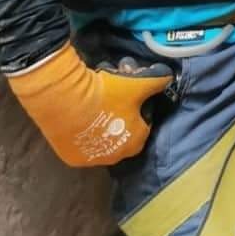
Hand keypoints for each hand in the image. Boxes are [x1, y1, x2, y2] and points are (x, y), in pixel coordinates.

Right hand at [6, 41, 172, 167]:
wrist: (66, 102)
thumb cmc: (107, 95)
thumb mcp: (137, 83)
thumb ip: (157, 81)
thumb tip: (168, 76)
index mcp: (136, 141)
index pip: (144, 121)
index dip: (138, 105)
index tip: (129, 91)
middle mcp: (117, 156)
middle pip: (122, 129)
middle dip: (120, 110)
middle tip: (110, 91)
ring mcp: (93, 159)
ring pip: (102, 136)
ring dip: (102, 119)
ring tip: (94, 99)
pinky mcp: (73, 159)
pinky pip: (83, 141)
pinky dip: (83, 128)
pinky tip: (81, 112)